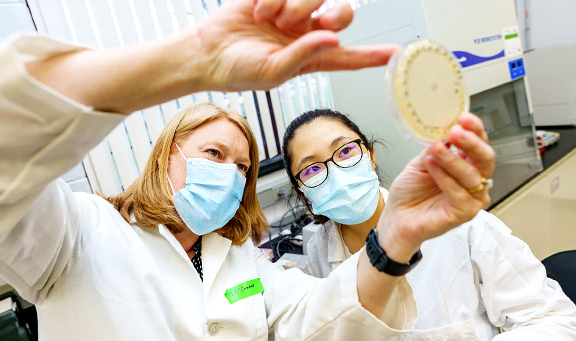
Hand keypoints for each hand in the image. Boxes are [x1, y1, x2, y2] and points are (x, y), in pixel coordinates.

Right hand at [196, 0, 397, 90]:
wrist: (206, 51)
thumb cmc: (238, 71)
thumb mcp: (273, 73)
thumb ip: (304, 56)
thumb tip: (333, 38)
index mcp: (311, 57)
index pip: (348, 56)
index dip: (371, 55)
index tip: (395, 53)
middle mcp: (307, 32)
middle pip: (343, 13)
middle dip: (333, 15)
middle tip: (306, 23)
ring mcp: (292, 11)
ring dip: (297, 5)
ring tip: (271, 19)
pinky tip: (259, 10)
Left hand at [377, 113, 494, 260]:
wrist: (397, 217)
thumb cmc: (410, 192)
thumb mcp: (421, 162)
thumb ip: (435, 147)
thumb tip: (443, 129)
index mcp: (466, 163)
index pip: (479, 143)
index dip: (475, 129)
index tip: (463, 117)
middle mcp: (474, 180)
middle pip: (484, 158)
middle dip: (471, 142)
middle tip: (454, 131)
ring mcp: (472, 198)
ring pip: (472, 175)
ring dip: (452, 159)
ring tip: (435, 149)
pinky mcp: (464, 213)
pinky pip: (460, 193)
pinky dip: (445, 178)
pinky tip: (432, 166)